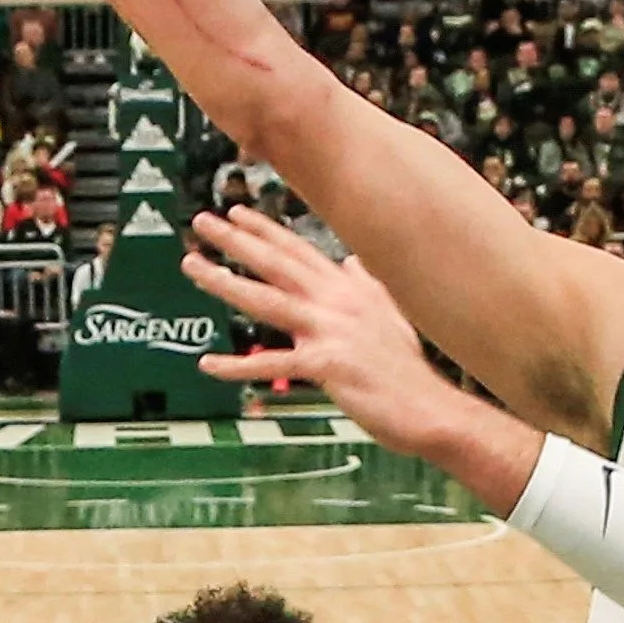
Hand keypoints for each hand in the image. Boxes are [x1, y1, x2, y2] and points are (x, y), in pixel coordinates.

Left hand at [179, 207, 478, 461]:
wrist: (431, 409)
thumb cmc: (407, 372)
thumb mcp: (390, 318)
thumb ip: (367, 287)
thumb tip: (353, 261)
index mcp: (349, 290)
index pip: (300, 250)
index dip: (266, 230)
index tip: (235, 213)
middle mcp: (338, 302)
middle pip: (278, 263)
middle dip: (237, 239)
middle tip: (203, 222)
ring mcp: (332, 331)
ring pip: (268, 300)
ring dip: (225, 281)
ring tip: (193, 265)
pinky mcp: (327, 365)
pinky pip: (273, 364)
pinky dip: (238, 366)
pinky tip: (209, 365)